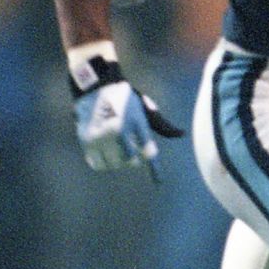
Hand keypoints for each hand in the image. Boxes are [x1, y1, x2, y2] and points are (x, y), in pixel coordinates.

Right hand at [70, 57, 183, 179]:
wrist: (95, 85)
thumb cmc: (124, 97)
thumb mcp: (145, 107)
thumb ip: (161, 125)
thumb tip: (182, 134)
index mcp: (136, 120)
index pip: (148, 150)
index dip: (154, 169)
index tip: (159, 183)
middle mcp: (118, 130)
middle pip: (130, 160)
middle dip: (133, 158)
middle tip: (130, 148)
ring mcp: (100, 136)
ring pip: (113, 164)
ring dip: (118, 161)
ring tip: (117, 149)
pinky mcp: (86, 140)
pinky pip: (97, 163)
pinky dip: (104, 163)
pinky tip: (106, 153)